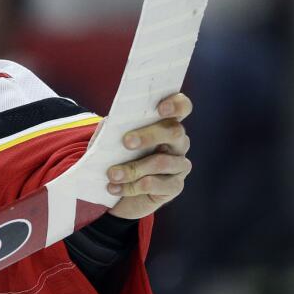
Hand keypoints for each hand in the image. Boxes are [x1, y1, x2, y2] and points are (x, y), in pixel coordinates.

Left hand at [106, 93, 192, 219]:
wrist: (116, 188)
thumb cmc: (117, 156)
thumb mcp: (110, 140)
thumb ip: (113, 128)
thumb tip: (112, 123)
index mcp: (165, 123)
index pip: (182, 107)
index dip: (176, 105)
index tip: (160, 108)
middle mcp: (178, 142)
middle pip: (175, 132)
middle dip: (149, 135)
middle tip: (126, 142)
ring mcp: (179, 165)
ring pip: (163, 162)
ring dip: (133, 168)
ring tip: (112, 174)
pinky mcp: (174, 186)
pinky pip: (157, 185)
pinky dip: (132, 187)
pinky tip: (114, 188)